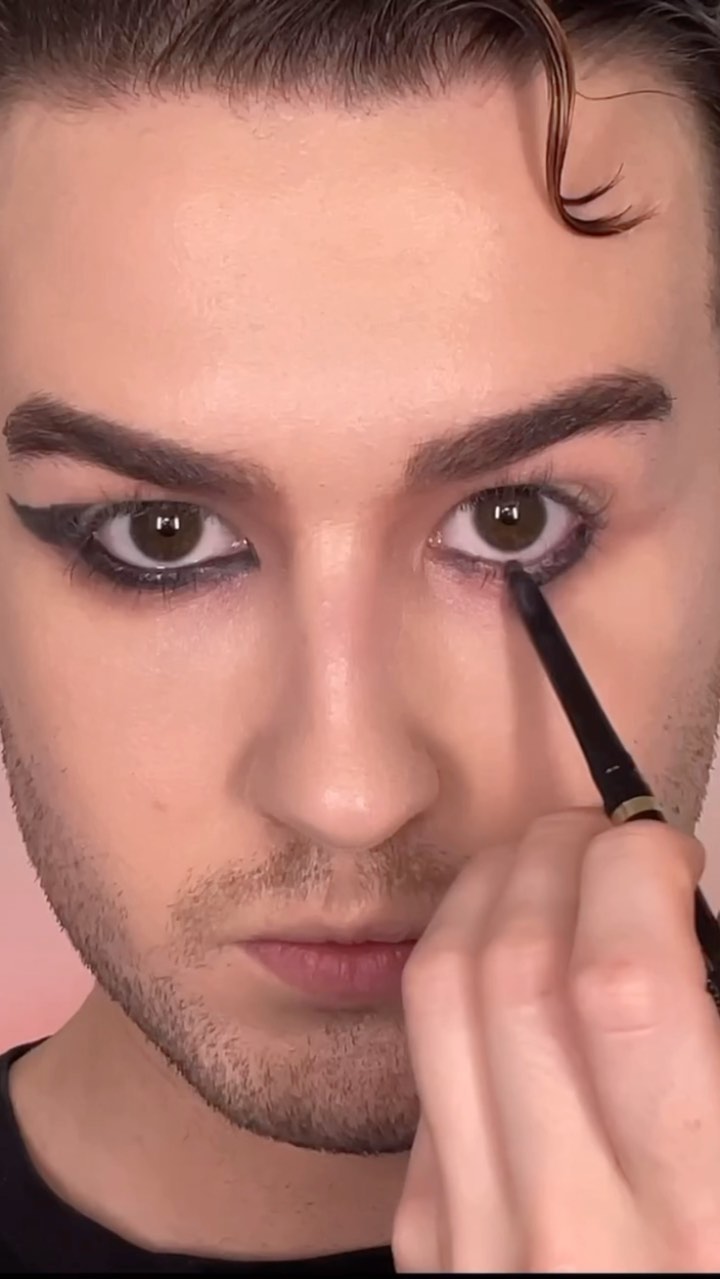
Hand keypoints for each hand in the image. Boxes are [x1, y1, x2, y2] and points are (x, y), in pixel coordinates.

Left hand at [392, 809, 719, 1271]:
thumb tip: (693, 933)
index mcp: (698, 1217)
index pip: (622, 987)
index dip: (635, 875)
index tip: (665, 851)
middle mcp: (572, 1235)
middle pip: (512, 973)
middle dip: (551, 858)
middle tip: (597, 836)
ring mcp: (481, 1246)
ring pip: (442, 1005)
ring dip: (488, 900)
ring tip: (539, 869)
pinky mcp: (435, 1254)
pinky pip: (426, 1083)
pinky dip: (463, 993)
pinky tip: (509, 977)